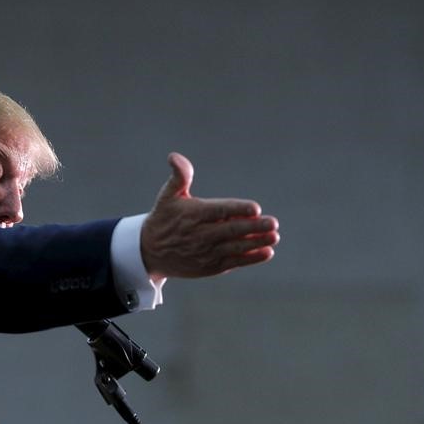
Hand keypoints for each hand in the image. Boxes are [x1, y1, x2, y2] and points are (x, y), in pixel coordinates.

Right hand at [141, 153, 279, 279]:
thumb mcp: (167, 195)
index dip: (237, 209)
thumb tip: (174, 157)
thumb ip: (179, 176)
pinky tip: (266, 252)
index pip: (219, 211)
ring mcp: (206, 252)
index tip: (255, 208)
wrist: (150, 252)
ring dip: (256, 243)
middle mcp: (200, 235)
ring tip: (273, 237)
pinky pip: (233, 262)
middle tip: (273, 223)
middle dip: (253, 227)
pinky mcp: (210, 267)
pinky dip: (250, 258)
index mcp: (192, 215)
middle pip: (230, 230)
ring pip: (235, 248)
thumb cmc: (164, 218)